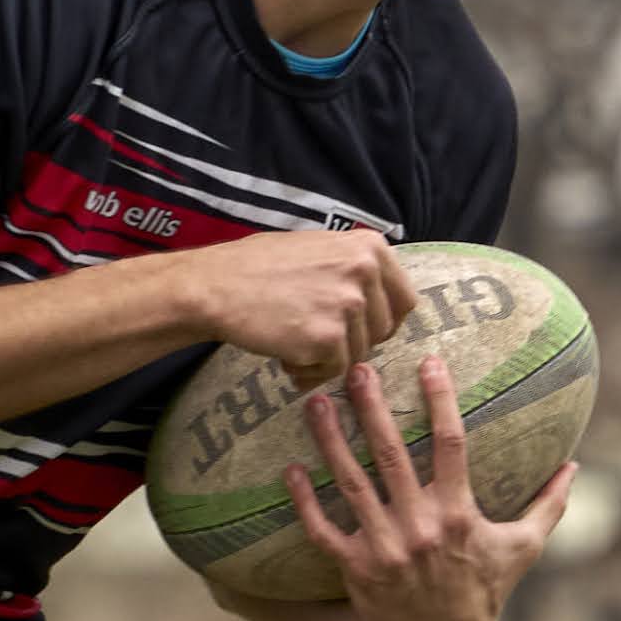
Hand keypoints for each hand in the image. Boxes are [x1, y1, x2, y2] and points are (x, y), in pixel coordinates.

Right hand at [188, 227, 416, 387]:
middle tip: (317, 339)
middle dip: (353, 343)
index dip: (383, 322)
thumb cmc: (259, 268)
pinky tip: (285, 357)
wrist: (215, 286)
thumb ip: (354, 269)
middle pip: (383, 332)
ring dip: (328, 358)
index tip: (361, 331)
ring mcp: (347, 304)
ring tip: (292, 343)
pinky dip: (310, 372)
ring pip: (358, 354)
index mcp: (369, 248)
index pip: (404, 301)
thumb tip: (382, 302)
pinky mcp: (328, 337)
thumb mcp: (319, 249)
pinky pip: (333, 371)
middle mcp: (364, 272)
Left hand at [287, 358, 572, 620]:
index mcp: (459, 514)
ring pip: (351, 484)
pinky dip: (305, 501)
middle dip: (373, 408)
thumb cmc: (484, 591)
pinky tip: (291, 468)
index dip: (440, 400)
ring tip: (315, 403)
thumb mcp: (521, 549)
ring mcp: (385, 547)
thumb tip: (575, 466)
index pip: (451, 444)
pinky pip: (323, 530)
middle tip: (358, 368)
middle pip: (392, 455)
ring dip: (330, 441)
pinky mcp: (357, 568)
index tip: (430, 362)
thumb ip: (548, 506)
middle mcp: (420, 526)